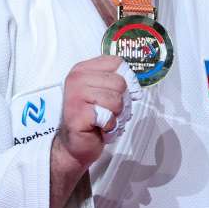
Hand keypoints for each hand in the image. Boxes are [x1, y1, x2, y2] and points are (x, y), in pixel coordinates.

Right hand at [52, 55, 130, 177]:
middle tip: (109, 111)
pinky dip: (109, 126)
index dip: (127, 78)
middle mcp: (77, 79)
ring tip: (104, 119)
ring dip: (115, 115)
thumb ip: (115, 81)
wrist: (75, 144)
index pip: (116, 62)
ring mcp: (75, 95)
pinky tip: (99, 127)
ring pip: (117, 100)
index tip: (120, 92)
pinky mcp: (78, 114)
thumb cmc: (91, 119)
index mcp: (82, 69)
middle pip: (120, 82)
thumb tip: (133, 83)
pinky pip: (109, 117)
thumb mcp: (102, 92)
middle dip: (121, 101)